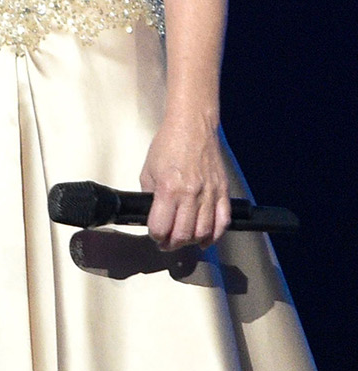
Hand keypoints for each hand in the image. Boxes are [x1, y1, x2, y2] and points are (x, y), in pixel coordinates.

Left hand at [139, 114, 229, 250]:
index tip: (155, 235)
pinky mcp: (222, 191)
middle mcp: (190, 193)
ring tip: (183, 240)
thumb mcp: (148, 171)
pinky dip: (214, 235)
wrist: (192, 126)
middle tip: (166, 243)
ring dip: (191, 242)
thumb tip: (153, 215)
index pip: (161, 227)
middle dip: (171, 244)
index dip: (155, 236)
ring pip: (202, 232)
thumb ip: (150, 196)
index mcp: (168, 188)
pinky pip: (222, 221)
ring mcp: (209, 193)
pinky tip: (205, 239)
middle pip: (182, 235)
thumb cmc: (169, 144)